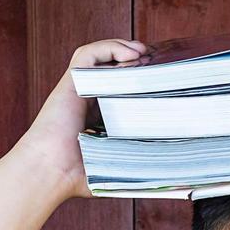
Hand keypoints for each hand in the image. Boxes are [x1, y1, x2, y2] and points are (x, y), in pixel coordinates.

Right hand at [14, 38, 148, 199]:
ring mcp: (78, 89)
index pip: (121, 89)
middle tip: (160, 64)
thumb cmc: (80, 176)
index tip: (164, 81)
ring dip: (124, 49)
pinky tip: (131, 54)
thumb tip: (178, 180)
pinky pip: (88, 54)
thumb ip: (142, 168)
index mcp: (98, 117)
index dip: (140, 80)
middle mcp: (88, 99)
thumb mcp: (119, 171)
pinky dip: (110, 48)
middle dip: (137, 62)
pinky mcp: (70, 83)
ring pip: (100, 57)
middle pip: (113, 69)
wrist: (51, 172)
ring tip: (146, 53)